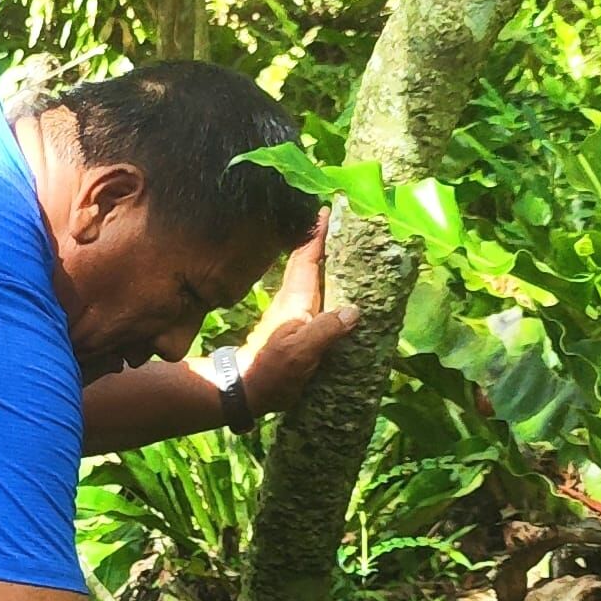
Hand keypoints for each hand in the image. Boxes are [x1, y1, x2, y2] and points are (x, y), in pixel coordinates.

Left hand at [239, 211, 360, 417]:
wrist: (247, 389)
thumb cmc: (272, 370)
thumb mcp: (300, 353)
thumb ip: (325, 330)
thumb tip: (354, 311)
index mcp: (295, 300)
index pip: (306, 258)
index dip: (317, 235)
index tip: (327, 210)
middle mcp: (293, 300)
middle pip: (308, 262)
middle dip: (323, 241)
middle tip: (344, 222)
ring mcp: (292, 312)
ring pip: (310, 277)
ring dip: (324, 260)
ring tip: (346, 248)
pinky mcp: (294, 325)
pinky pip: (314, 294)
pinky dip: (325, 282)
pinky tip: (337, 286)